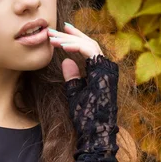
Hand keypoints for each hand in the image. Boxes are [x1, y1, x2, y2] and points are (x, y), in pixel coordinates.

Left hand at [48, 23, 118, 149]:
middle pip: (88, 44)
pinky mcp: (104, 73)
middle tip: (53, 29)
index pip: (87, 49)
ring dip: (69, 40)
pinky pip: (90, 53)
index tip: (60, 33)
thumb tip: (66, 61)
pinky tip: (62, 46)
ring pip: (89, 45)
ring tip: (53, 38)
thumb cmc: (85, 117)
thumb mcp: (74, 93)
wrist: (94, 132)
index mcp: (99, 72)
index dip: (74, 40)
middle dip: (69, 36)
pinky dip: (76, 48)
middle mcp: (105, 68)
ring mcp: (107, 70)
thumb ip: (72, 77)